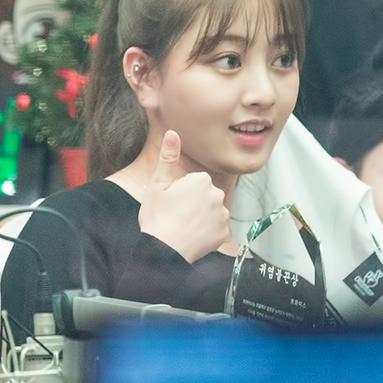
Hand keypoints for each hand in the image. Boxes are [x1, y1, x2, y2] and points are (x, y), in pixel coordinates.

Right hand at [138, 130, 230, 261]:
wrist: (164, 250)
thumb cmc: (157, 217)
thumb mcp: (158, 184)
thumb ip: (168, 156)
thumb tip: (172, 132)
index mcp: (202, 180)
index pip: (195, 182)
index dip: (181, 192)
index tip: (172, 202)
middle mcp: (217, 194)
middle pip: (205, 195)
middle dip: (194, 203)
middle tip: (176, 214)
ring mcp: (222, 215)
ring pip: (212, 211)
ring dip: (202, 217)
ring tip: (183, 226)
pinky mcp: (224, 233)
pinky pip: (216, 228)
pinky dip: (207, 232)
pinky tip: (193, 236)